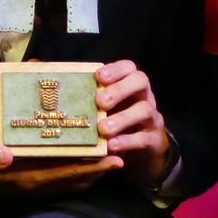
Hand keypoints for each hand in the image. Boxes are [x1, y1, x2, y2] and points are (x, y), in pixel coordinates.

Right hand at [0, 130, 120, 195]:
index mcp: (21, 177)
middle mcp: (30, 183)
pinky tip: (85, 160)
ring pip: (68, 180)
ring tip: (111, 155)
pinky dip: (75, 170)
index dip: (88, 168)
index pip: (62, 175)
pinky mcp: (26, 178)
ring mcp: (29, 183)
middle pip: (72, 179)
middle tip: (122, 153)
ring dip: (90, 170)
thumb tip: (5, 155)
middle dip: (97, 169)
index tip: (111, 158)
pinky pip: (58, 177)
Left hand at [93, 60, 173, 188]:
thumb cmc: (115, 123)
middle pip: (140, 81)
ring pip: (144, 110)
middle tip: (100, 101)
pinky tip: (111, 145)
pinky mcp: (155, 139)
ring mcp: (152, 118)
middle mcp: (144, 96)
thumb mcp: (105, 111)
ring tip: (103, 129)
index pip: (128, 68)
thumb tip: (62, 98)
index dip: (115, 70)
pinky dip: (127, 141)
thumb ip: (91, 102)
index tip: (99, 76)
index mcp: (130, 85)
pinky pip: (144, 138)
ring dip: (122, 118)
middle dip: (119, 89)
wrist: (141, 149)